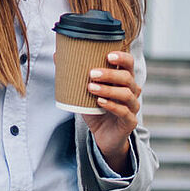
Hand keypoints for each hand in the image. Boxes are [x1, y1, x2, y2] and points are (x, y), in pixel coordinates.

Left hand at [84, 51, 140, 174]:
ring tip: (91, 88)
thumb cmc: (96, 109)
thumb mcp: (84, 92)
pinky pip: (124, 112)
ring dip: (108, 89)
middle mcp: (132, 90)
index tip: (108, 55)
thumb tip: (56, 55)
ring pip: (127, 94)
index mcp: (123, 79)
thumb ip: (74, 74)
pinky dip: (112, 105)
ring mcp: (133, 106)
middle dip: (110, 73)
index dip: (122, 57)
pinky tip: (100, 102)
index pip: (129, 63)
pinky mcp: (130, 121)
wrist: (103, 136)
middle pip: (127, 77)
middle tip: (92, 73)